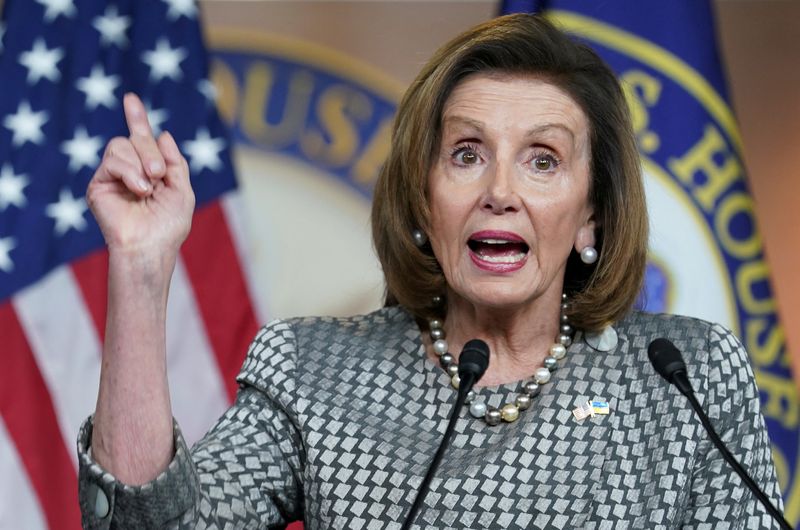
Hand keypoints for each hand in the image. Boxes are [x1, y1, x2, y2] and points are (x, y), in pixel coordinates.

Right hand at [87, 93, 194, 259]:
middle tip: (159, 174)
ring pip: (122, 145)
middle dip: (151, 152)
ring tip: (149, 187)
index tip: (130, 98)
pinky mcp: (98, 184)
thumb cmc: (168, 226)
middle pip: (136, 138)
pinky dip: (130, 172)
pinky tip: (138, 189)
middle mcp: (130, 170)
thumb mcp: (183, 190)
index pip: (142, 139)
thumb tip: (162, 133)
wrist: (150, 246)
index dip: (137, 118)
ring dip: (141, 162)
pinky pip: (113, 160)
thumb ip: (176, 162)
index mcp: (150, 170)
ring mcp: (113, 176)